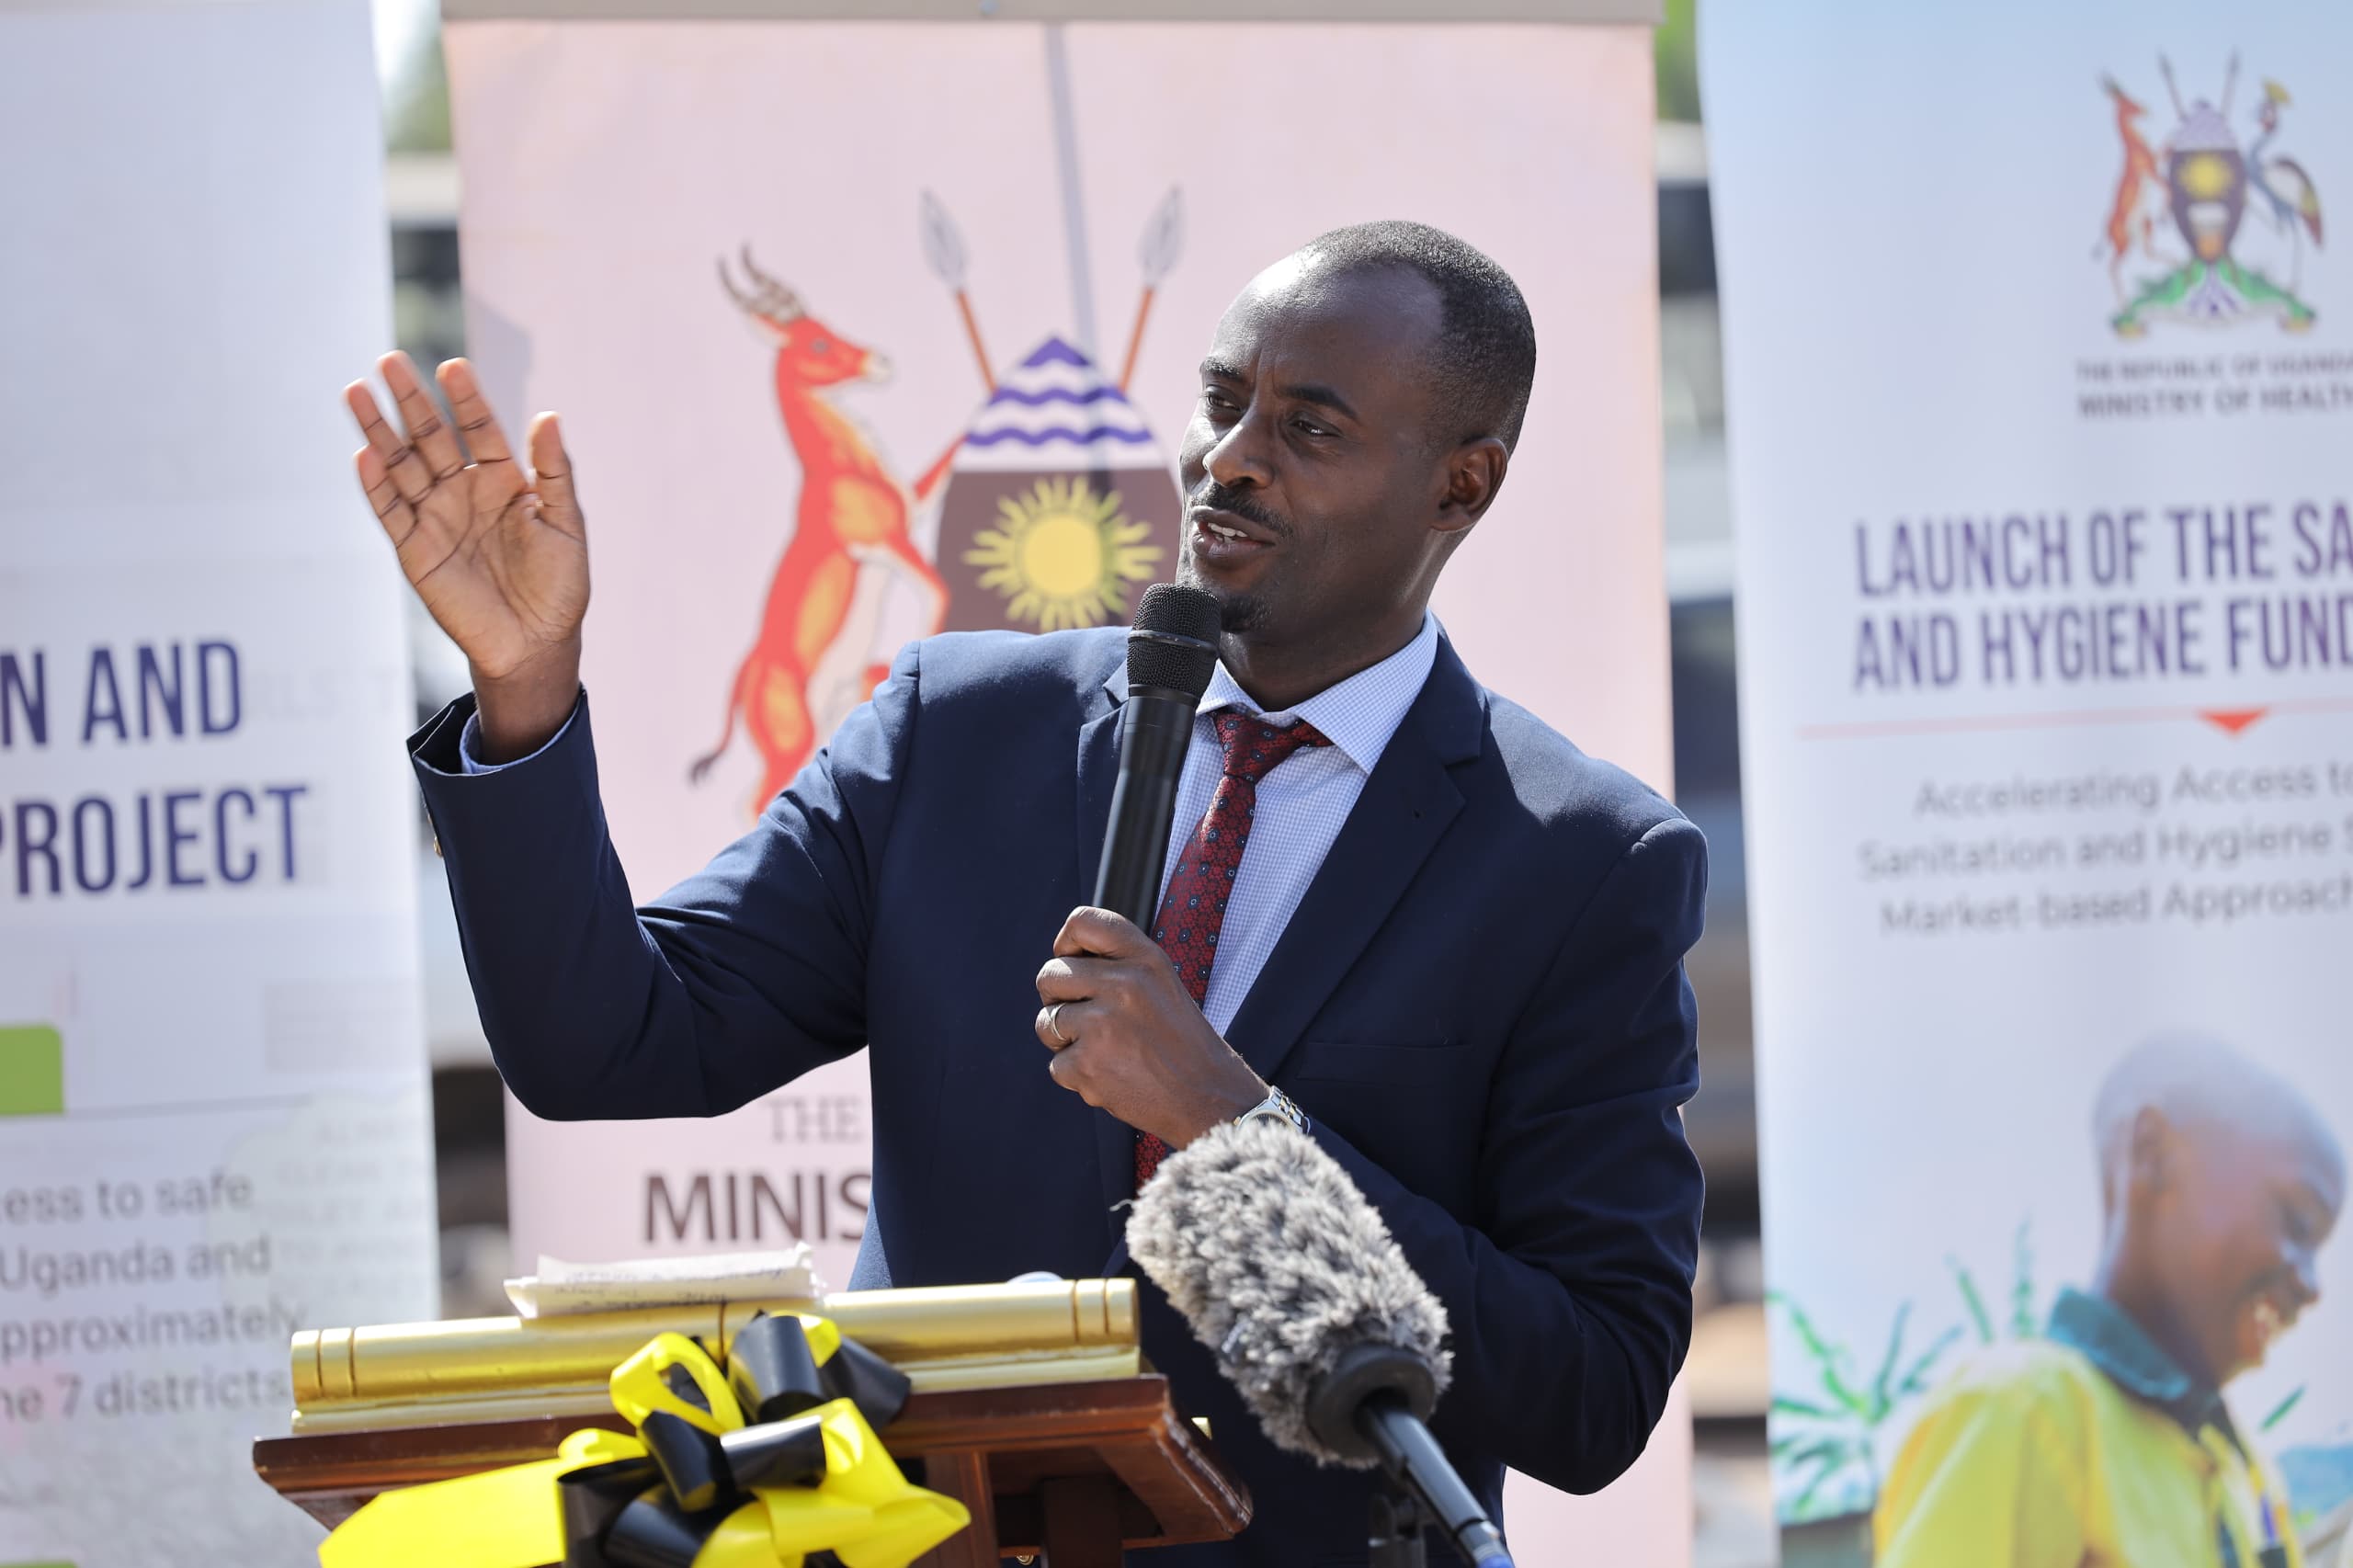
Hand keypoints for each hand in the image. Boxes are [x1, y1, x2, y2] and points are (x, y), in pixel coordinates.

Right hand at [346, 353, 588, 758]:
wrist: (536, 643)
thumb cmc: (560, 584)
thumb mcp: (565, 524)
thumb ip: (555, 471)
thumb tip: (549, 415)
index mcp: (504, 480)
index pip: (479, 428)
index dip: (466, 399)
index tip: (452, 368)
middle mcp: (464, 492)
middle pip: (430, 437)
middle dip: (411, 401)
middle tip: (390, 361)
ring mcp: (436, 518)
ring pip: (401, 466)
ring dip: (379, 431)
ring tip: (358, 392)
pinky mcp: (415, 549)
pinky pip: (390, 511)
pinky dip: (376, 485)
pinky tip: (364, 454)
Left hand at [1034, 908, 1268, 1145]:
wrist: (1207, 1096)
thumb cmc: (1180, 1041)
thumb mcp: (1162, 982)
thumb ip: (1119, 963)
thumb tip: (1063, 959)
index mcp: (1145, 958)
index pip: (1082, 922)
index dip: (1066, 943)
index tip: (1074, 962)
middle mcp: (1123, 984)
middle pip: (1050, 975)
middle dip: (1058, 1000)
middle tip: (1088, 1020)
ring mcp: (1102, 1025)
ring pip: (1046, 1022)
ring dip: (1064, 1041)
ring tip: (1104, 1051)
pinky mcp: (1087, 1064)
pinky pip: (1056, 1065)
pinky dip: (1077, 1076)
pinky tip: (1110, 1076)